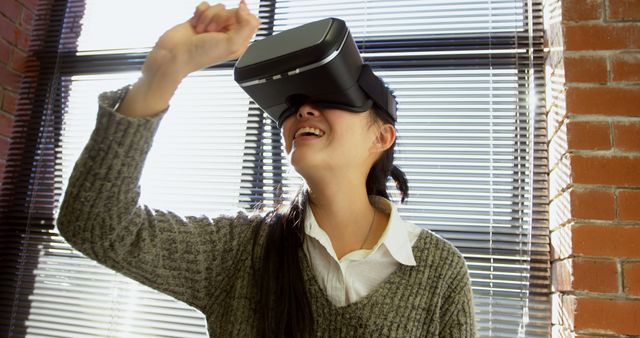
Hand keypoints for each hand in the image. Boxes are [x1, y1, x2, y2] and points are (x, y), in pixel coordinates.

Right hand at [120, 1, 259, 117]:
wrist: (174, 54)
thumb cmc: (201, 54)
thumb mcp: (231, 44)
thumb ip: (245, 26)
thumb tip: (244, 7)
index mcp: (240, 41)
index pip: (250, 20)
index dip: (241, 17)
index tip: (229, 24)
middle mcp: (228, 33)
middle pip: (234, 11)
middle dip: (220, 18)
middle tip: (211, 32)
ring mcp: (214, 26)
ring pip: (218, 7)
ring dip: (208, 17)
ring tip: (201, 31)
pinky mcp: (201, 20)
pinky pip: (205, 5)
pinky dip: (199, 13)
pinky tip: (195, 25)